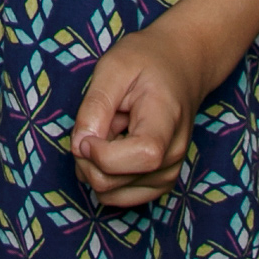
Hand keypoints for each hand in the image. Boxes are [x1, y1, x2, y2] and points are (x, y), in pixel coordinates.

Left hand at [70, 19, 209, 208]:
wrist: (179, 67)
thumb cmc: (146, 61)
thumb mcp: (114, 67)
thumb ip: (95, 106)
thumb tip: (79, 147)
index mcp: (167, 123)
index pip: (141, 157)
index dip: (103, 153)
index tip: (85, 133)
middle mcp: (172, 158)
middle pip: (113, 182)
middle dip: (87, 157)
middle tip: (97, 122)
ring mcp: (167, 176)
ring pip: (110, 194)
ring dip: (95, 165)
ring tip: (110, 130)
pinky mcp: (158, 185)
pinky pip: (116, 197)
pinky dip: (105, 174)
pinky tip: (114, 145)